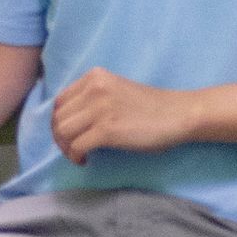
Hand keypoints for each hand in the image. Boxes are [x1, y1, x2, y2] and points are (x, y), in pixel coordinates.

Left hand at [50, 69, 193, 164]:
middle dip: (60, 138)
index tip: (70, 134)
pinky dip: (76, 157)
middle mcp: (94, 88)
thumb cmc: (151, 107)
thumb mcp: (116, 90)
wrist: (178, 114)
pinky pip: (76, 146)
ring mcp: (100, 108)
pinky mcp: (107, 129)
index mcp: (95, 77)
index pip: (60, 101)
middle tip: (73, 149)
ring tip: (79, 154)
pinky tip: (86, 160)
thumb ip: (93, 98)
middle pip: (58, 118)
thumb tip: (69, 121)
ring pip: (63, 132)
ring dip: (66, 148)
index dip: (59, 121)